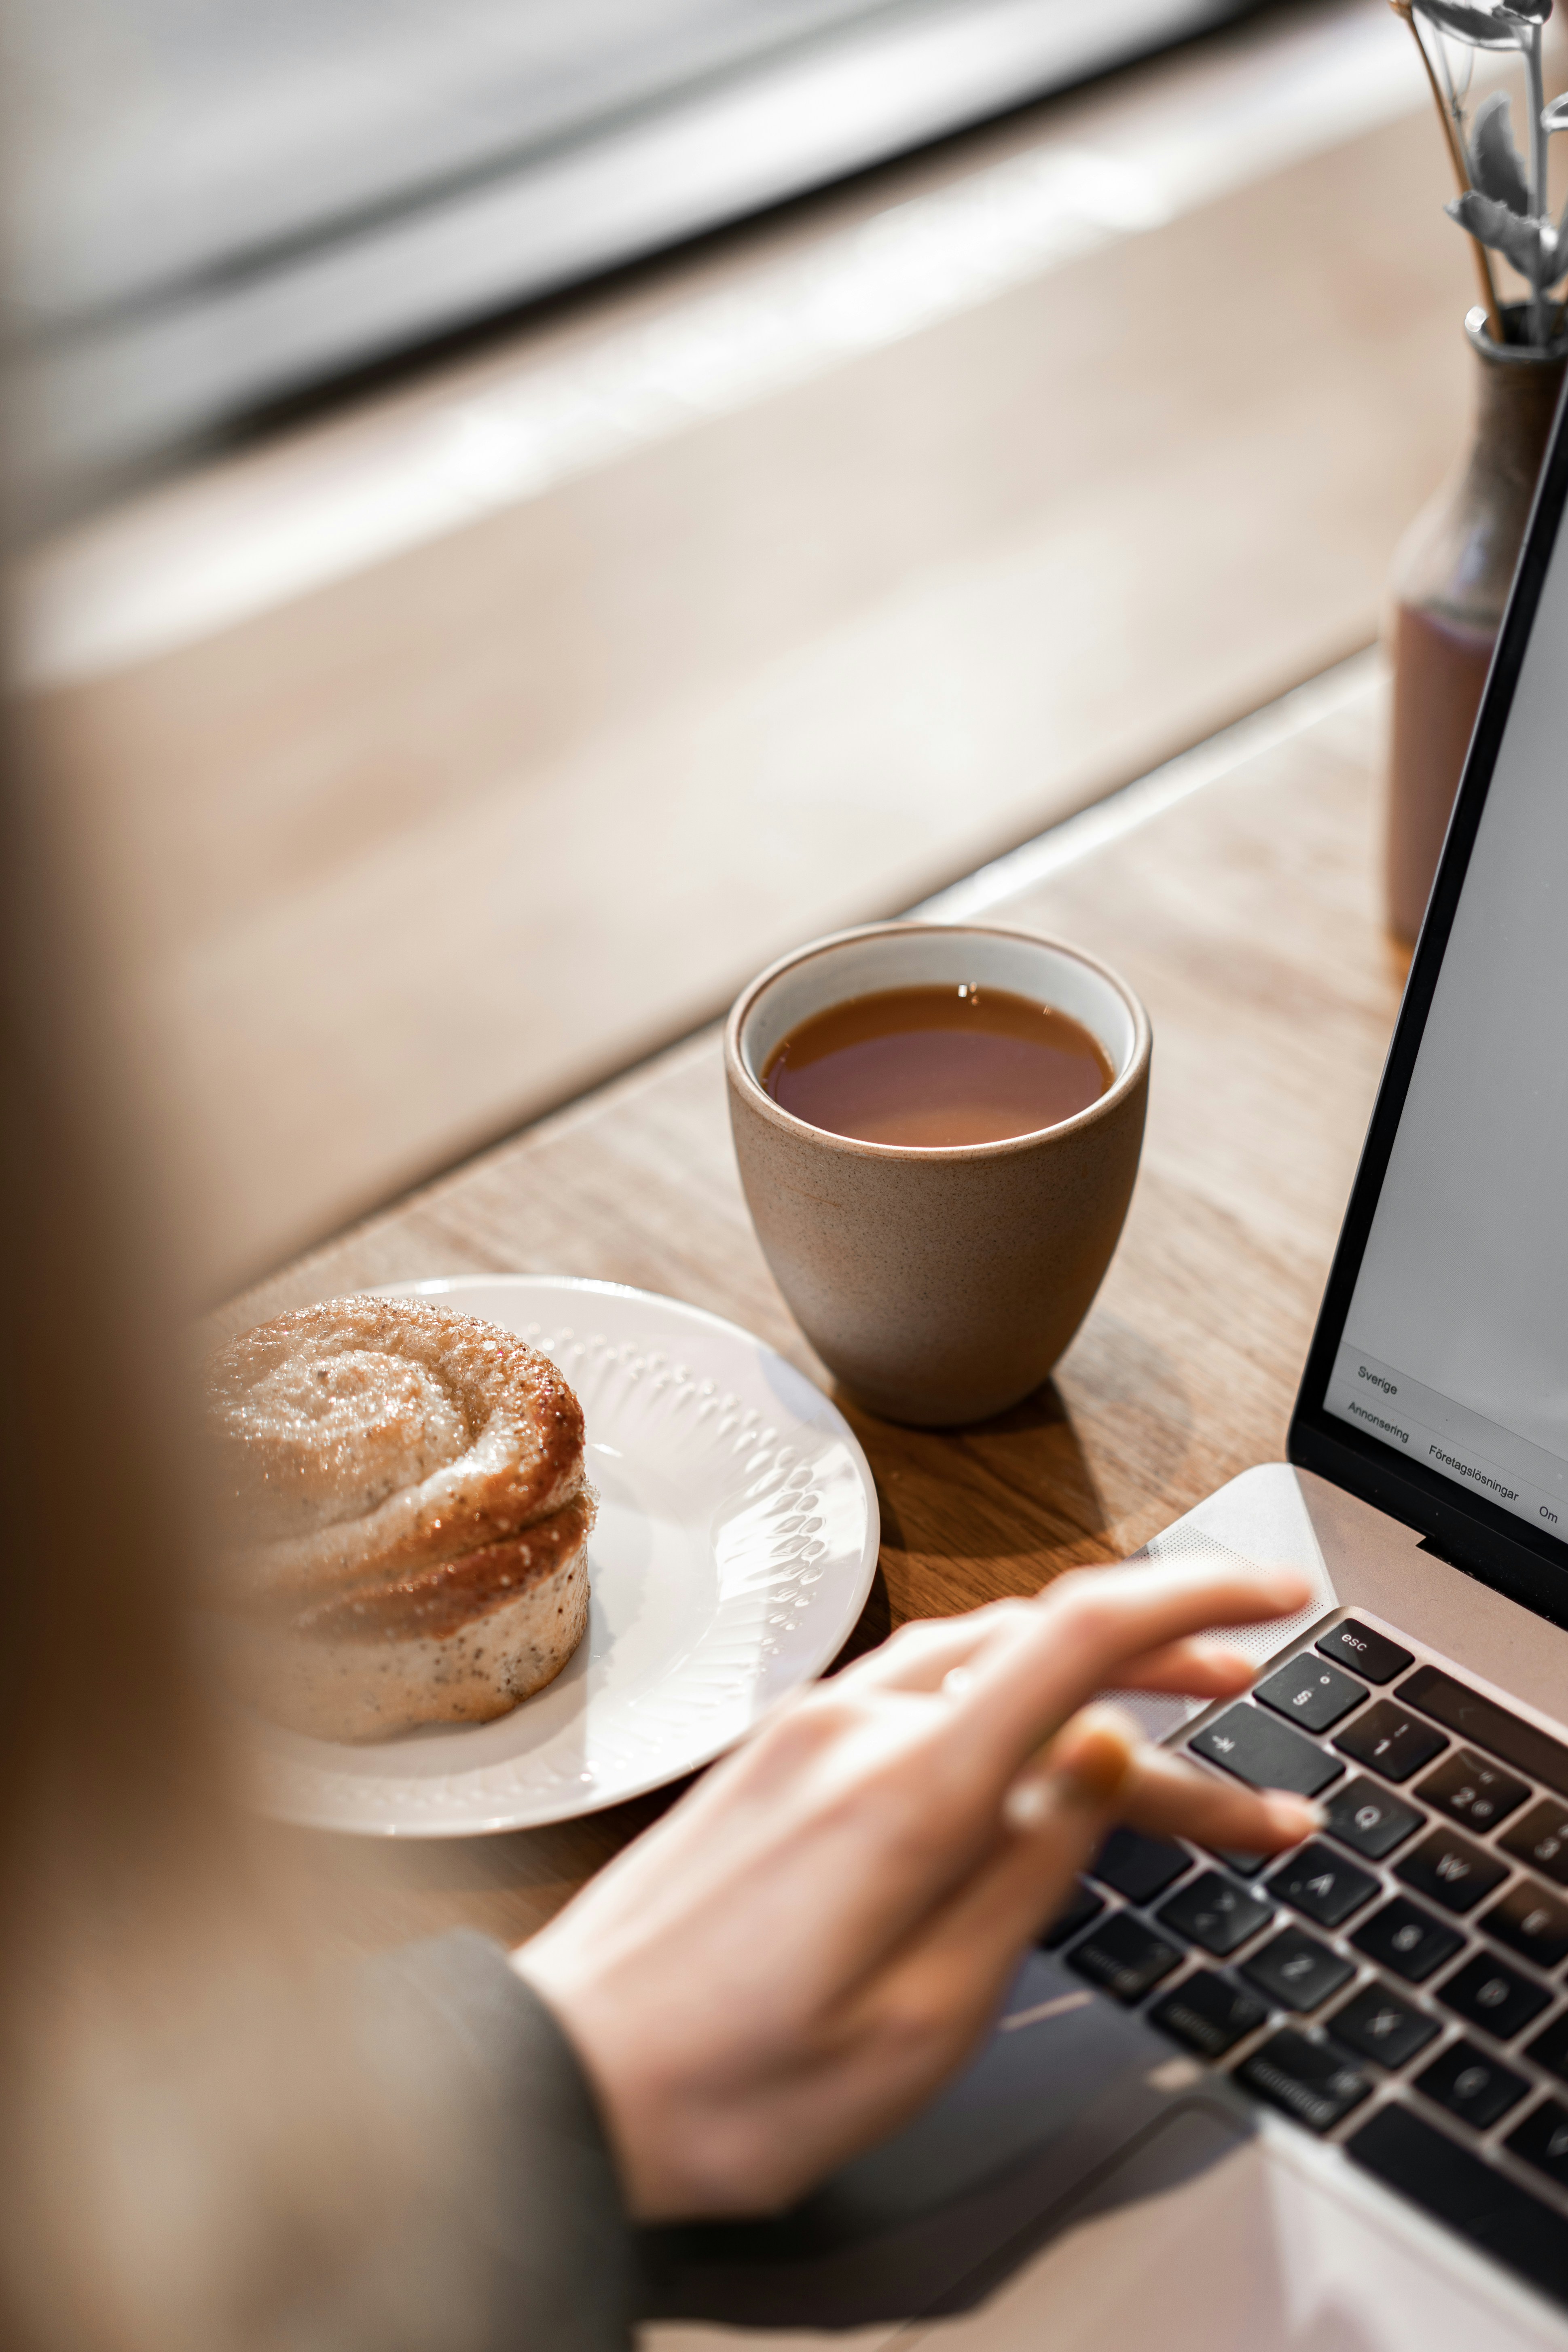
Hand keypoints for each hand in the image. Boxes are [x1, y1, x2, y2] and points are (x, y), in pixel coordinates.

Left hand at [513, 1557, 1316, 2222]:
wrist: (568, 2081)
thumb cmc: (739, 2082)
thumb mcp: (924, 2018)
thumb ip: (1026, 1871)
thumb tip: (1107, 1750)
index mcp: (906, 1788)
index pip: (1080, 1638)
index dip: (1195, 1599)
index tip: (1278, 1599)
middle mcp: (855, 1727)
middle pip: (1045, 1655)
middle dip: (1170, 1672)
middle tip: (1261, 1711)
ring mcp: (810, 1730)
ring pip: (985, 1663)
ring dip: (1090, 1678)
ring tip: (1176, 1707)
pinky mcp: (783, 1752)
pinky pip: (922, 1689)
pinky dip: (1008, 1697)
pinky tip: (1040, 1732)